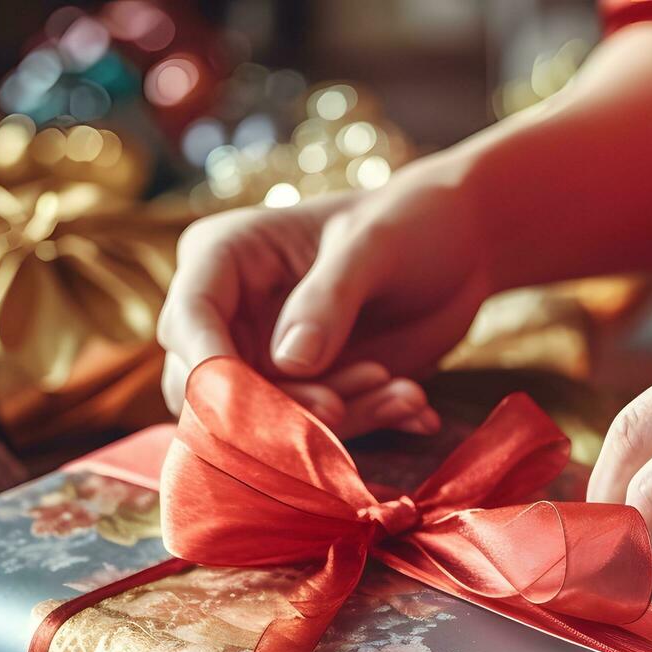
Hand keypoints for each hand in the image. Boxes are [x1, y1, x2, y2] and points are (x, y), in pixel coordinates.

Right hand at [157, 166, 494, 435]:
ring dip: (335, 422)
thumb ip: (330, 300)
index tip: (249, 405)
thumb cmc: (410, 222)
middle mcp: (232, 313)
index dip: (211, 368)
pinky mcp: (307, 391)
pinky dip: (366, 424)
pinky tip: (416, 405)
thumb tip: (289, 362)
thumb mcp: (373, 246)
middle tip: (341, 408)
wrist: (462, 247)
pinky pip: (317, 430)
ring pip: (266, 421)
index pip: (190, 318)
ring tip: (407, 393)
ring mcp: (266, 357)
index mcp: (225, 255)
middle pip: (212, 387)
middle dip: (276, 410)